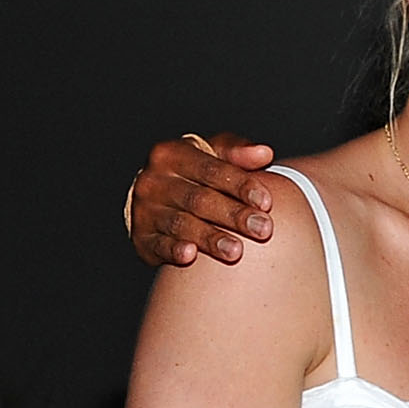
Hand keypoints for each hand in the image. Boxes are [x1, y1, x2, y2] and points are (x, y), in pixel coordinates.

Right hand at [130, 133, 276, 266]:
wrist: (156, 198)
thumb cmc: (196, 173)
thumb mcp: (213, 154)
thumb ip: (238, 152)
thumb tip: (265, 153)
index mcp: (172, 154)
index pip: (212, 169)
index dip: (241, 185)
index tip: (267, 202)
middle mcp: (154, 181)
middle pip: (199, 199)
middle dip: (233, 215)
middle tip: (263, 230)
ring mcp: (145, 210)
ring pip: (182, 224)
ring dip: (210, 238)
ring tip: (237, 251)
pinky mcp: (141, 237)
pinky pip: (158, 244)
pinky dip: (173, 250)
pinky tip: (190, 255)